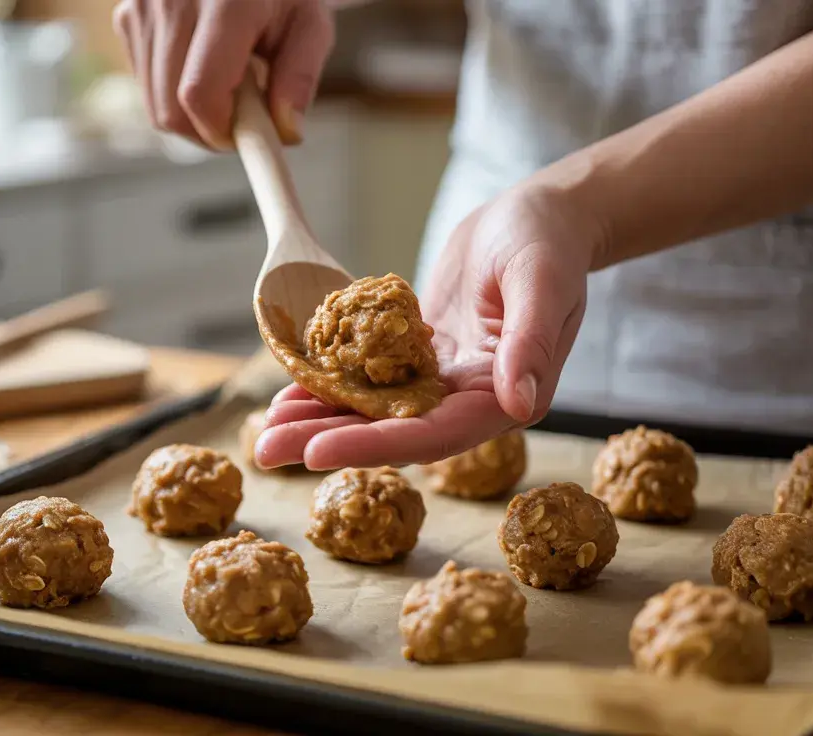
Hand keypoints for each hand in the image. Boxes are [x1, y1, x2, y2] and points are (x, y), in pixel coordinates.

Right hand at [113, 0, 333, 148]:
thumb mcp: (309, 25)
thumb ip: (301, 77)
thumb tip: (285, 131)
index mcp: (226, 2)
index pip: (200, 93)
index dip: (219, 131)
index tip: (243, 136)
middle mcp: (173, 0)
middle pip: (170, 110)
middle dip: (205, 132)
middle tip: (239, 118)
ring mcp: (143, 8)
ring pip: (154, 104)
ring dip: (190, 115)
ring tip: (224, 84)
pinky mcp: (127, 17)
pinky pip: (145, 85)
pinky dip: (172, 93)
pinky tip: (199, 66)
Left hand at [255, 182, 601, 469]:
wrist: (541, 217)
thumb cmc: (548, 244)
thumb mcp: (542, 284)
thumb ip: (530, 344)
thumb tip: (520, 405)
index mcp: (501, 398)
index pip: (431, 435)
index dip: (371, 446)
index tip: (315, 452)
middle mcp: (468, 401)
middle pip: (391, 434)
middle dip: (327, 442)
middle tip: (264, 451)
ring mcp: (441, 381)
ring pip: (372, 412)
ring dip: (318, 421)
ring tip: (264, 431)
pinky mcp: (420, 357)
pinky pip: (369, 379)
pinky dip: (329, 386)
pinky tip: (287, 393)